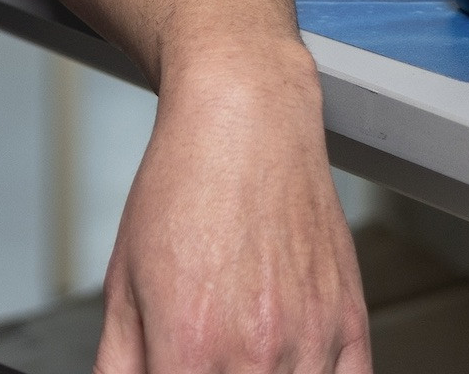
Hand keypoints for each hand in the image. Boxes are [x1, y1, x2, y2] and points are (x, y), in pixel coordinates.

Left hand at [94, 46, 370, 373]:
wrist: (245, 120)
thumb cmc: (184, 186)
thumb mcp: (122, 284)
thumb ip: (118, 364)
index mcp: (190, 349)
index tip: (169, 372)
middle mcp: (256, 353)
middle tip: (201, 357)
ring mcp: (310, 341)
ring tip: (239, 350)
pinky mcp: (350, 323)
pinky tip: (288, 363)